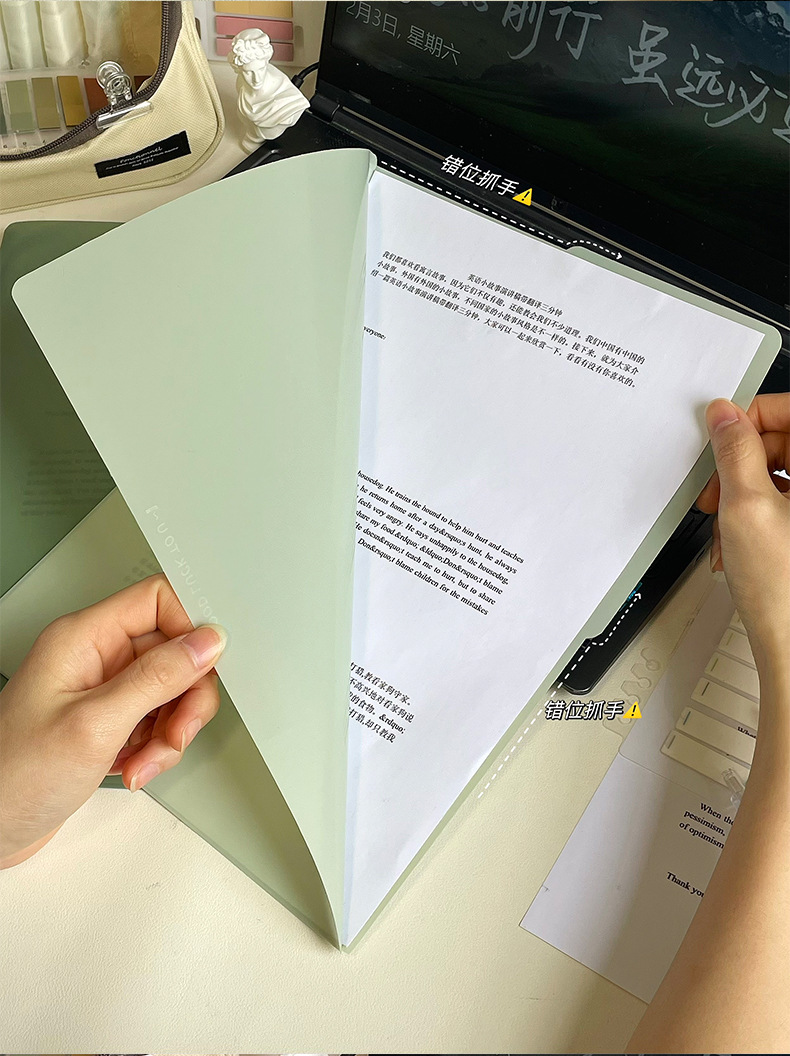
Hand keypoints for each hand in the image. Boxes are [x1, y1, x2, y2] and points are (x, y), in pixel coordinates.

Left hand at [0, 575, 226, 867]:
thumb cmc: (13, 777)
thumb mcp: (96, 724)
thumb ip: (157, 678)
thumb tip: (206, 643)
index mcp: (83, 638)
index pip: (157, 600)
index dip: (189, 630)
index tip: (203, 668)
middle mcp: (94, 657)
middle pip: (173, 651)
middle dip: (185, 697)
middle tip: (176, 731)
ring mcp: (102, 690)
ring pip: (171, 690)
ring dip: (172, 730)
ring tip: (146, 759)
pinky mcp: (108, 722)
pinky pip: (157, 720)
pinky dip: (157, 748)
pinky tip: (133, 767)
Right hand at [697, 393, 789, 675]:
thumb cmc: (785, 593)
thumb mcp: (745, 506)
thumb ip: (734, 451)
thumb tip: (724, 414)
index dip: (751, 417)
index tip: (721, 434)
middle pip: (784, 442)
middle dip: (741, 466)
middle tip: (716, 491)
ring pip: (780, 475)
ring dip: (742, 497)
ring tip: (724, 528)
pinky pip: (783, 503)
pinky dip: (753, 518)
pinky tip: (735, 544)